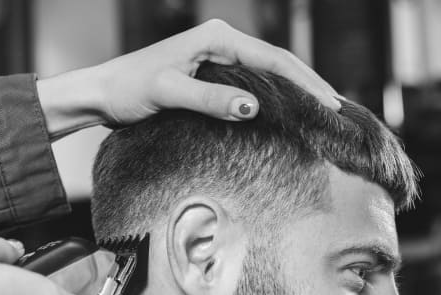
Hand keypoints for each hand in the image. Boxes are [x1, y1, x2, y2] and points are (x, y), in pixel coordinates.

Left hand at [37, 19, 338, 138]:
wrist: (102, 94)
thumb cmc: (128, 91)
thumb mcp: (169, 95)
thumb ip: (210, 100)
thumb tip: (253, 107)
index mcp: (216, 37)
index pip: (272, 59)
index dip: (304, 82)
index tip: (328, 103)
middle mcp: (221, 41)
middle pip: (277, 62)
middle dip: (309, 84)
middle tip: (338, 109)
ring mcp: (217, 56)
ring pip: (268, 72)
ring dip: (296, 89)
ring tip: (324, 110)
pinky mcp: (212, 73)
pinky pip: (253, 82)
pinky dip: (276, 95)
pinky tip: (289, 111)